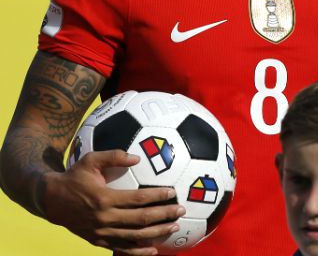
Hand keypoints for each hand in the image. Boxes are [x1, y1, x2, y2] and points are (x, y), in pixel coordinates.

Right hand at [43, 150, 184, 255]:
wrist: (51, 200)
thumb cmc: (74, 177)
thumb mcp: (90, 161)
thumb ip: (114, 156)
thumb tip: (137, 157)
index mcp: (104, 198)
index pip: (138, 199)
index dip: (157, 196)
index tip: (172, 193)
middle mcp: (104, 218)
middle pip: (140, 219)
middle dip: (164, 215)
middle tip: (181, 210)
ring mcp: (101, 232)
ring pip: (134, 236)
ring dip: (156, 233)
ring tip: (174, 227)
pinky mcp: (97, 241)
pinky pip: (121, 249)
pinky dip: (138, 252)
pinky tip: (153, 250)